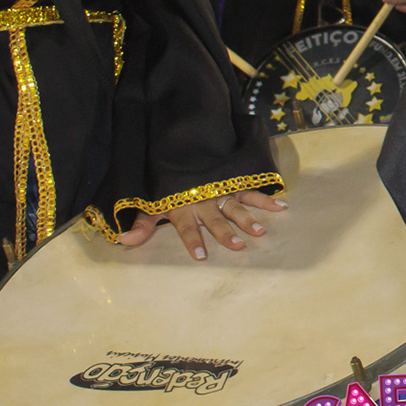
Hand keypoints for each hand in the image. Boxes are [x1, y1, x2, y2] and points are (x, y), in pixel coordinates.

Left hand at [117, 190, 284, 258]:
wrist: (179, 148)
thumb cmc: (165, 184)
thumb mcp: (150, 204)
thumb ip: (142, 225)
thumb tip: (124, 242)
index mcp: (182, 208)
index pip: (187, 228)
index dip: (193, 241)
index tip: (201, 257)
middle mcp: (203, 201)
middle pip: (215, 219)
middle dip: (225, 233)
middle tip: (237, 246)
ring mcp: (219, 191)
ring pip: (235, 207)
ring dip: (248, 219)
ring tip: (259, 231)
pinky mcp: (232, 183)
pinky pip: (250, 191)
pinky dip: (265, 198)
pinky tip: (280, 206)